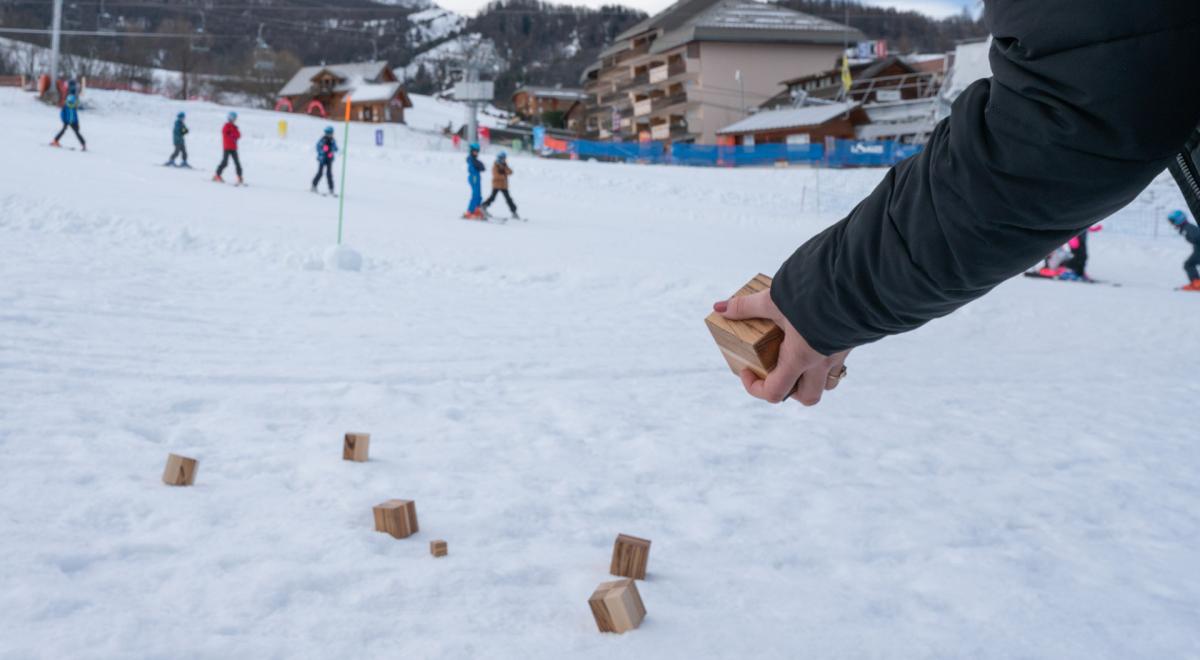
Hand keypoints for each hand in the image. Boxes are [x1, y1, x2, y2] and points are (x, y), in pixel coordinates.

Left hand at [713, 291, 850, 405]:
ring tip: (797, 357)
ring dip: (811, 378)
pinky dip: (823, 358)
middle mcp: (822, 362)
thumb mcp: (775, 299)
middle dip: (789, 391)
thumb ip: (747, 306)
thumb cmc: (815, 292)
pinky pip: (837, 362)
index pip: (775, 392)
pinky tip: (816, 335)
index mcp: (800, 358)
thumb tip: (720, 307)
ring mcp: (840, 353)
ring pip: (827, 383)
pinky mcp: (851, 340)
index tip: (745, 370)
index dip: (754, 388)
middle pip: (807, 397)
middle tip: (776, 370)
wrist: (860, 280)